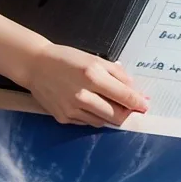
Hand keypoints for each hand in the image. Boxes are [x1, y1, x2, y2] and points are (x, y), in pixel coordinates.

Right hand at [26, 42, 148, 126]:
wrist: (35, 66)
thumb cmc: (66, 59)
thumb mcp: (94, 59)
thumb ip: (117, 74)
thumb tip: (135, 90)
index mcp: (92, 76)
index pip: (124, 96)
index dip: (137, 103)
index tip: (144, 106)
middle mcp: (82, 95)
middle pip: (115, 115)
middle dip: (127, 114)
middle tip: (131, 111)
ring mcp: (72, 109)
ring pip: (102, 121)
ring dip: (110, 116)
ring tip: (109, 106)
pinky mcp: (63, 118)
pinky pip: (86, 122)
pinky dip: (94, 117)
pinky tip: (90, 106)